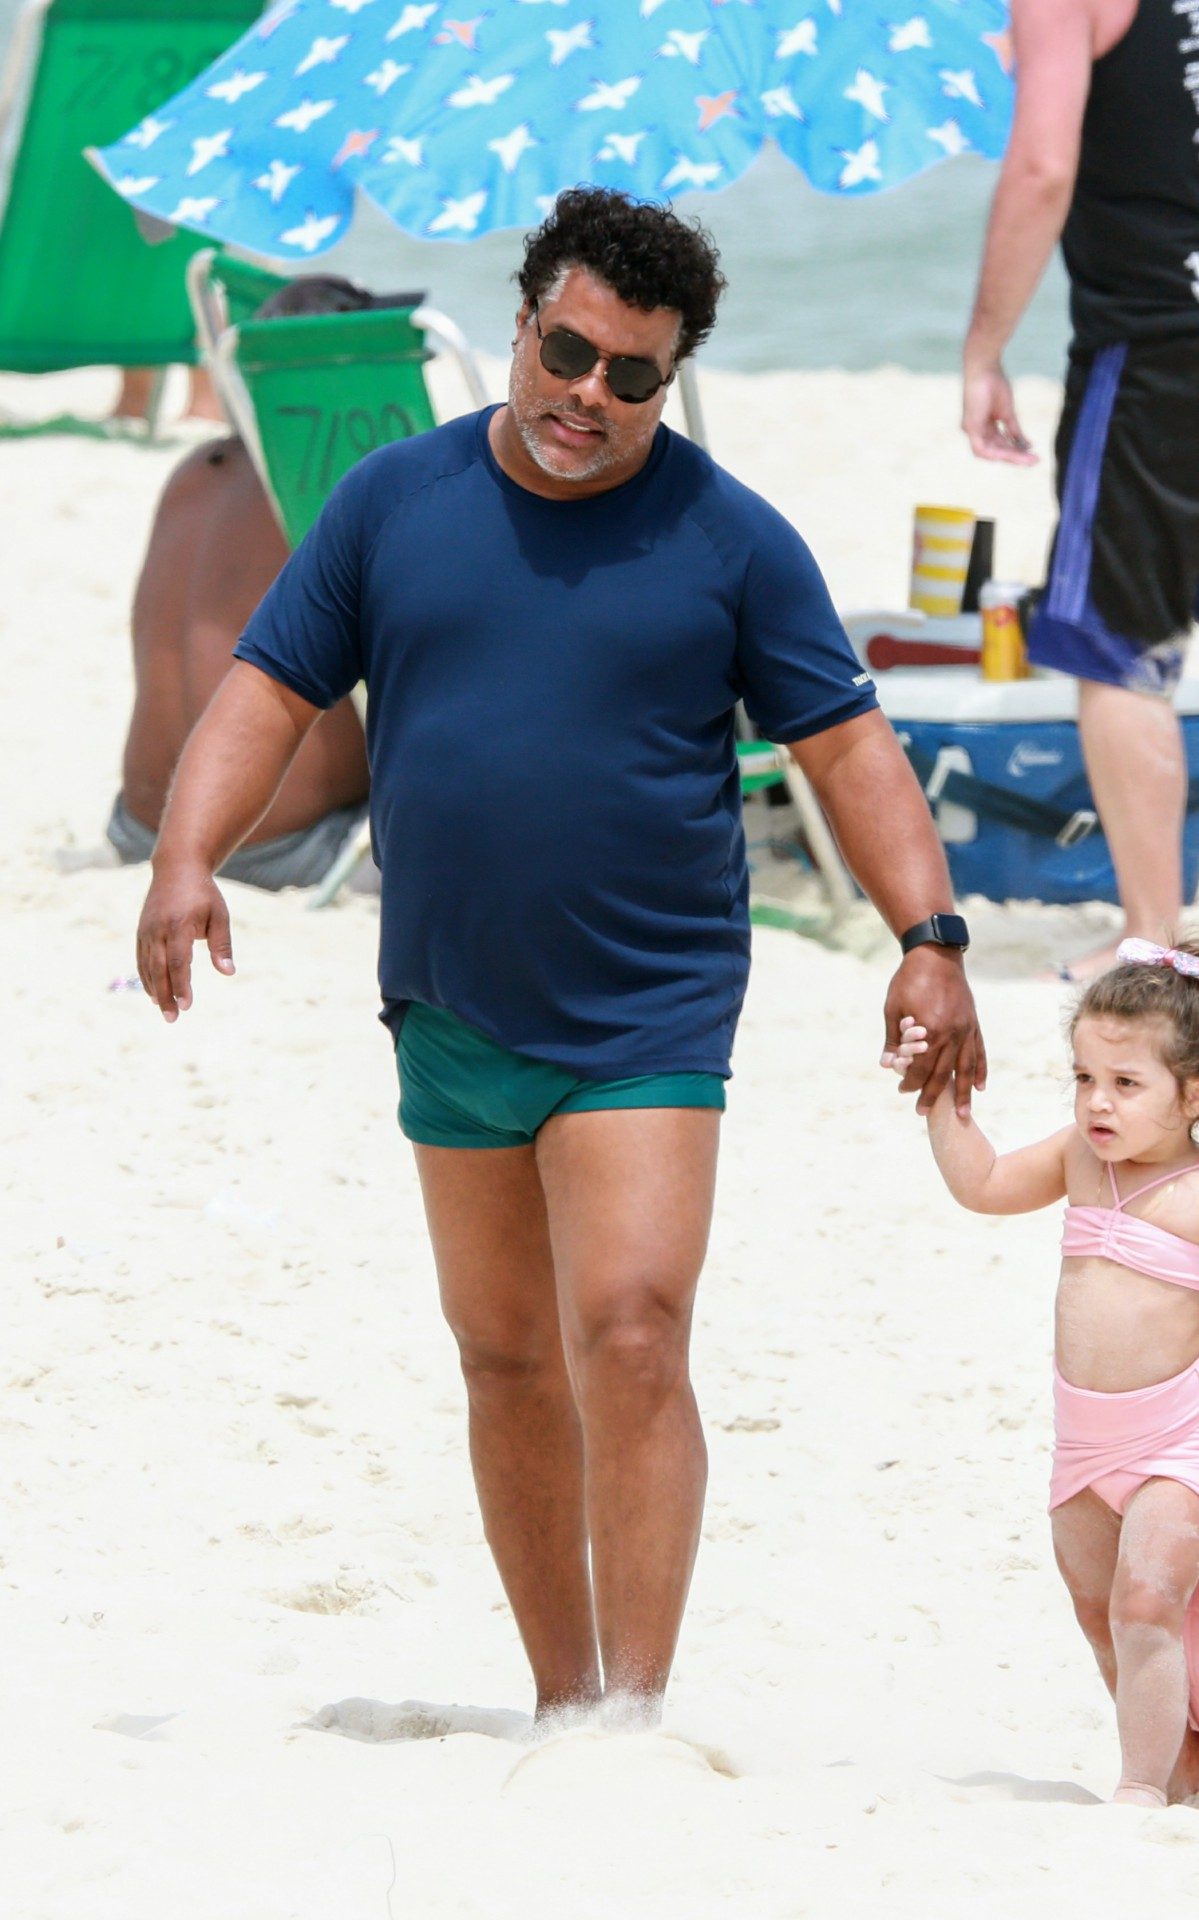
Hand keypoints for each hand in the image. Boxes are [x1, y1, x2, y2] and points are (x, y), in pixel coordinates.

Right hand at [137, 859, 234, 1021]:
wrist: (177, 867)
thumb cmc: (203, 893)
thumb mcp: (219, 916)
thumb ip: (222, 945)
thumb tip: (228, 973)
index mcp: (179, 926)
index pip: (179, 962)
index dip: (181, 985)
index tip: (187, 1005)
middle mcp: (158, 929)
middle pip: (159, 970)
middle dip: (165, 996)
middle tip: (172, 1018)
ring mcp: (147, 930)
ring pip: (147, 966)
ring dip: (155, 990)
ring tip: (164, 1011)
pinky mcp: (142, 930)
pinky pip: (141, 958)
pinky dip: (146, 977)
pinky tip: (153, 993)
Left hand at [880, 948, 985, 1115]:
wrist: (935, 954)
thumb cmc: (909, 980)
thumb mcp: (893, 1008)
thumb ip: (892, 1039)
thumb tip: (887, 1065)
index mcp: (930, 1031)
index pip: (920, 1067)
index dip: (910, 1082)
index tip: (903, 1091)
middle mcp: (952, 1033)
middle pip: (942, 1073)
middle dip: (932, 1095)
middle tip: (923, 1113)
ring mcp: (966, 1029)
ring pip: (966, 1068)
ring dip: (963, 1093)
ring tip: (962, 1114)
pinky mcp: (973, 1023)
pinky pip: (979, 1051)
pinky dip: (980, 1070)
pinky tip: (980, 1086)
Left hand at [961, 357, 1036, 465]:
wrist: (985, 367)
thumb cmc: (994, 382)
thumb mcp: (1008, 411)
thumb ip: (1014, 429)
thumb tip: (1026, 444)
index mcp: (984, 425)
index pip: (1000, 444)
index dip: (1016, 450)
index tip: (1032, 453)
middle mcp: (977, 430)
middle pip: (997, 450)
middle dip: (1016, 456)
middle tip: (1035, 461)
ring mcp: (971, 429)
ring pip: (991, 452)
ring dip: (1011, 457)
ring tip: (1029, 460)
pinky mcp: (970, 427)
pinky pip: (982, 449)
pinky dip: (998, 453)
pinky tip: (1013, 455)